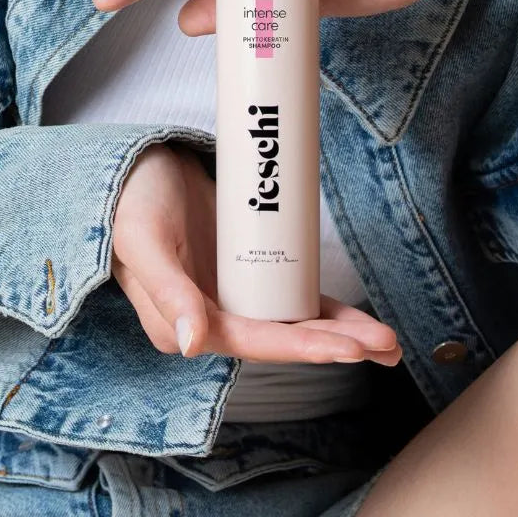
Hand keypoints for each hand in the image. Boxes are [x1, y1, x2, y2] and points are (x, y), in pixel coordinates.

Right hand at [113, 141, 401, 365]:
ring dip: (339, 332)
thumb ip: (167, 292)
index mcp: (183, 324)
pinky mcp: (245, 270)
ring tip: (387, 342)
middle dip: (336, 344)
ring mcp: (232, 294)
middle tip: (386, 345)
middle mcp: (212, 317)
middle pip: (283, 337)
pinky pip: (290, 293)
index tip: (348, 349)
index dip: (303, 347)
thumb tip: (191, 345)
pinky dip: (323, 307)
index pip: (255, 342)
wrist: (130, 166)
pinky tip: (355, 318)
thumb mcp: (143, 243)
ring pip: (293, 320)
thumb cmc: (130, 203)